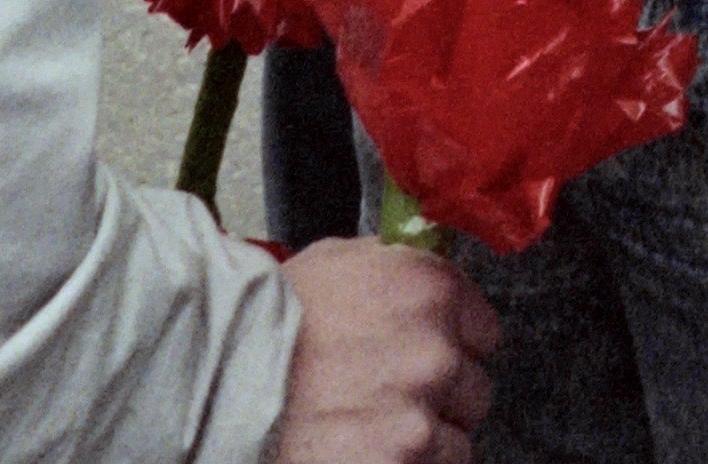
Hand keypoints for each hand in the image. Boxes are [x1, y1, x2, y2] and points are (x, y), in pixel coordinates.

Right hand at [268, 239, 496, 461]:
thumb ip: (400, 270)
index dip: (455, 346)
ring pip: (457, 443)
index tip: (426, 358)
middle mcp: (436, 353)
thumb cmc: (273, 322)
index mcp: (431, 291)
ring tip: (372, 434)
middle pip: (474, 389)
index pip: (485, 330)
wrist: (221, 384)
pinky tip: (365, 453)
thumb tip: (427, 280)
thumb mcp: (342, 262)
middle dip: (441, 399)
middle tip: (390, 401)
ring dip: (425, 443)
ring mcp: (419, 418)